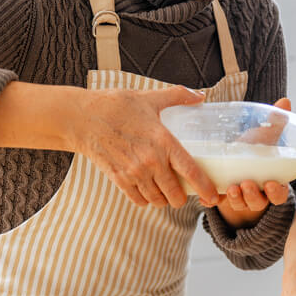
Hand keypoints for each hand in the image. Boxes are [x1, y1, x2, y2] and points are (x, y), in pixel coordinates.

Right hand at [74, 85, 216, 206]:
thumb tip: (199, 95)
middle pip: (175, 194)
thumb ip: (177, 96)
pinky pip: (138, 200)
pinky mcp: (119, 179)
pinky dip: (145, 199)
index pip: (191, 171)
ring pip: (157, 200)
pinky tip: (146, 191)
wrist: (82, 118)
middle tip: (183, 191)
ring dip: (164, 199)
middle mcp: (151, 161)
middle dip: (182, 196)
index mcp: (163, 141)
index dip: (205, 187)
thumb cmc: (115, 106)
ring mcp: (134, 172)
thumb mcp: (149, 98)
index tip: (213, 196)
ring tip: (165, 191)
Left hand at [214, 97, 294, 224]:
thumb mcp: (264, 136)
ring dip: (235, 199)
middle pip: (258, 203)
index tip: (272, 183)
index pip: (279, 194)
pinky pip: (215, 204)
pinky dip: (211, 201)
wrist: (233, 158)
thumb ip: (275, 122)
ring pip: (239, 205)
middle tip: (246, 184)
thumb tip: (285, 101)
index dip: (276, 192)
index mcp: (272, 181)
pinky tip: (205, 198)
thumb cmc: (253, 148)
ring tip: (230, 188)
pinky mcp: (220, 197)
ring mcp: (239, 198)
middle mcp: (257, 193)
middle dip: (252, 196)